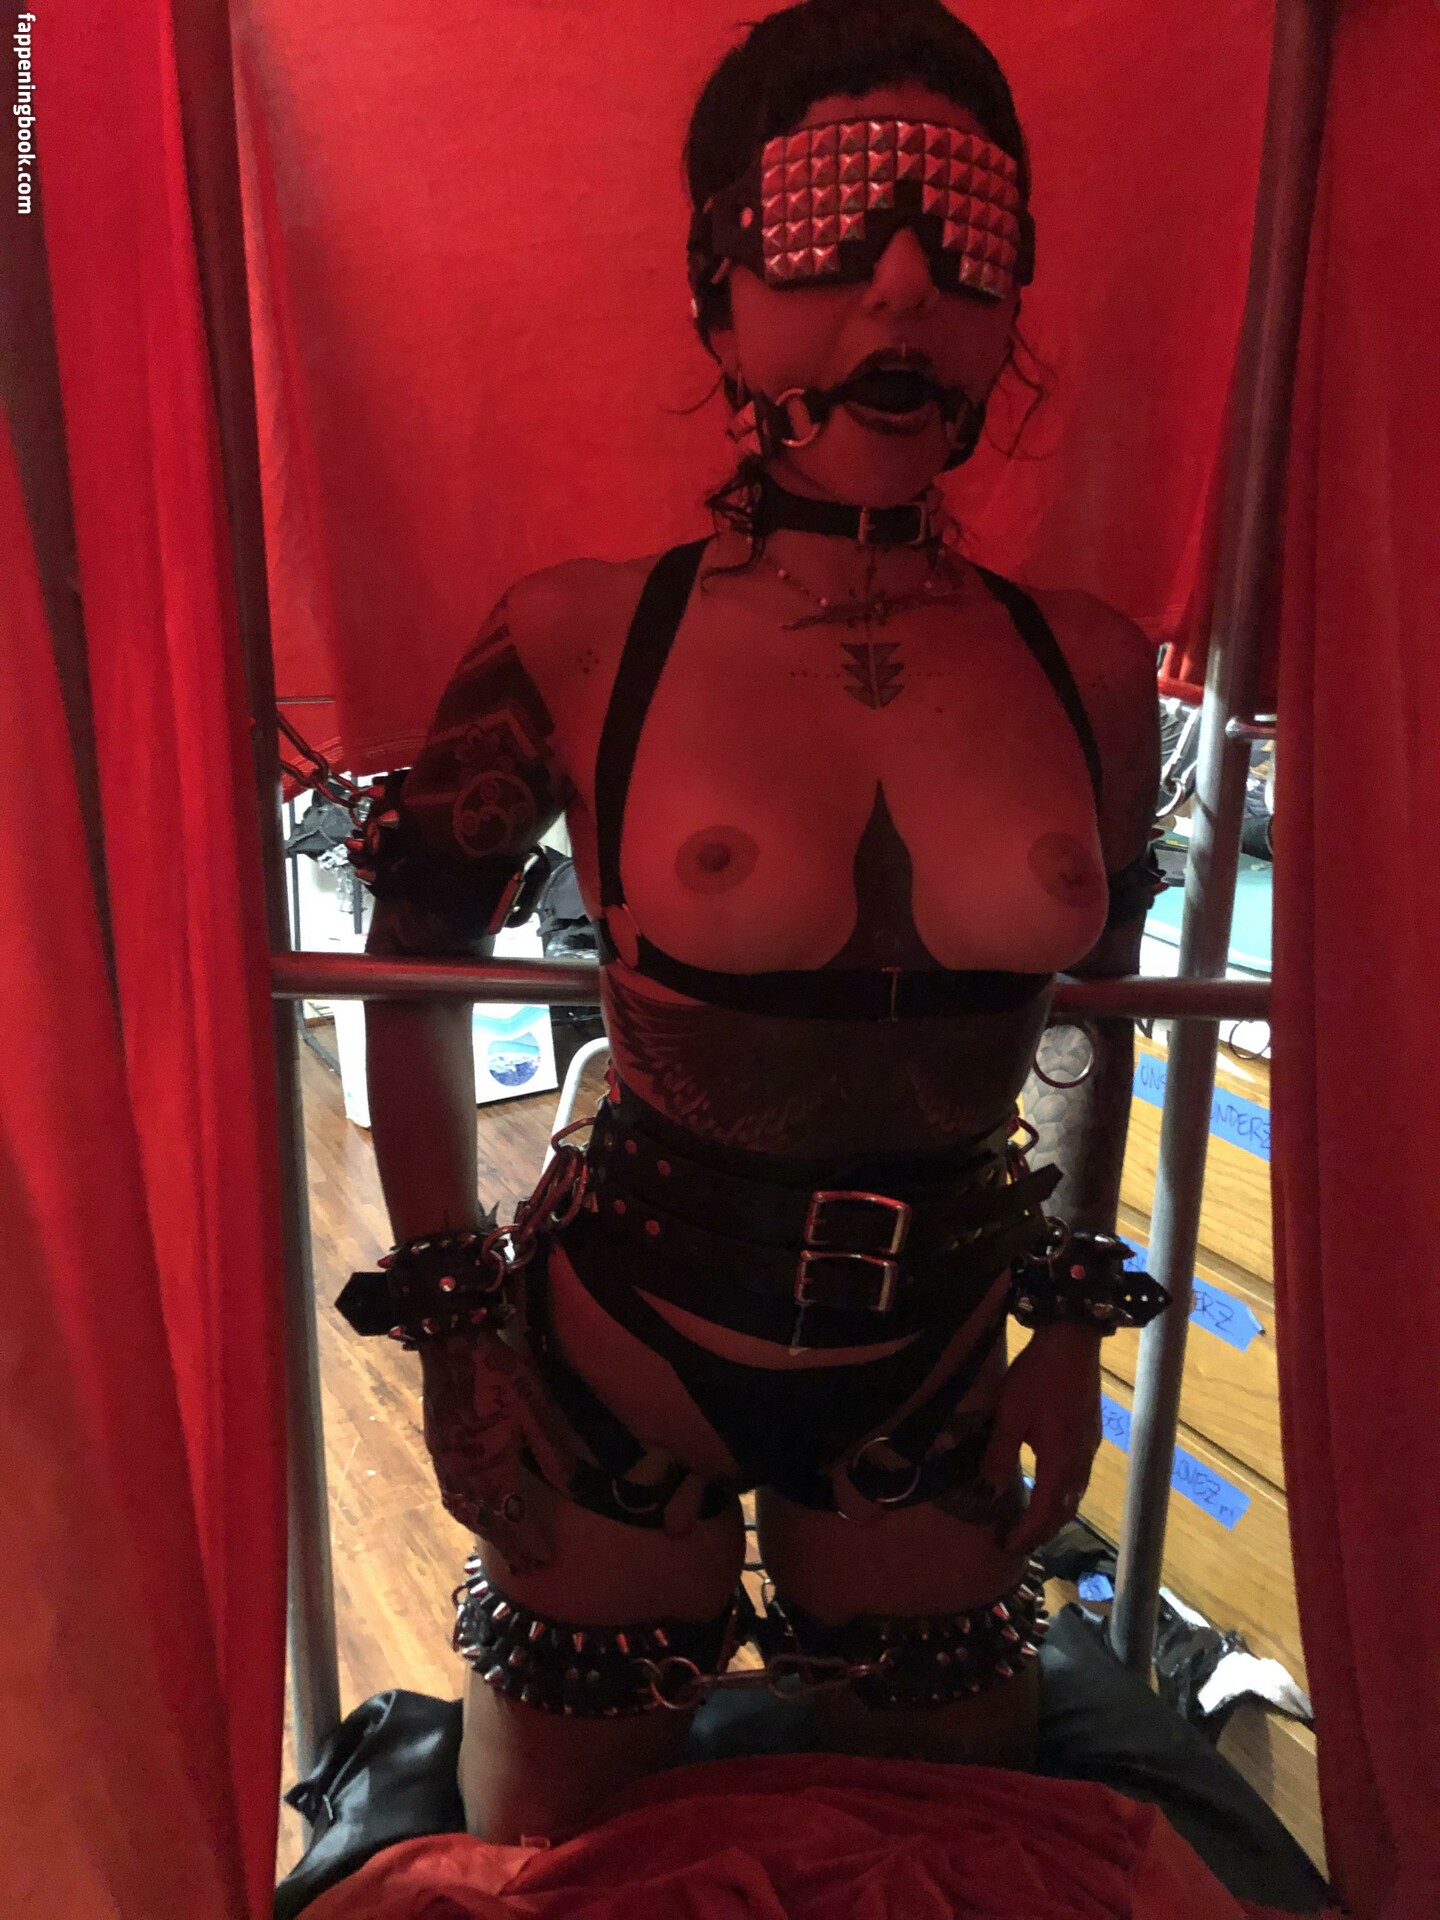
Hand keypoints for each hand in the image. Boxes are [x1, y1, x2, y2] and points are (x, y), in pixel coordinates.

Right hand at [420, 1330, 580, 1574]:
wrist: (452, 1343)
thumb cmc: (499, 1373)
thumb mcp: (536, 1410)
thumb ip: (554, 1453)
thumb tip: (576, 1489)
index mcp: (490, 1469)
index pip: (512, 1518)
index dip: (528, 1541)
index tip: (545, 1559)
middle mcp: (463, 1474)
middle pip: (485, 1521)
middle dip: (508, 1543)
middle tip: (527, 1565)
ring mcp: (445, 1462)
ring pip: (463, 1510)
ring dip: (484, 1529)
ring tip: (504, 1543)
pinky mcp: (437, 1447)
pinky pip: (450, 1493)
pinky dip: (465, 1510)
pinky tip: (473, 1507)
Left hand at [978, 1320, 1103, 1554]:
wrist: (1073, 1340)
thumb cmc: (1038, 1375)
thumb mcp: (1010, 1414)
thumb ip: (1000, 1455)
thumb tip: (989, 1490)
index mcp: (1060, 1459)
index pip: (1046, 1511)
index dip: (1027, 1533)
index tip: (1007, 1546)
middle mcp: (1081, 1460)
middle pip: (1065, 1510)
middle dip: (1041, 1531)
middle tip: (1016, 1542)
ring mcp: (1090, 1447)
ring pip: (1075, 1495)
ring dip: (1054, 1515)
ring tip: (1030, 1523)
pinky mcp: (1091, 1434)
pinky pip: (1079, 1478)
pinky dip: (1062, 1495)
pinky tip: (1048, 1489)